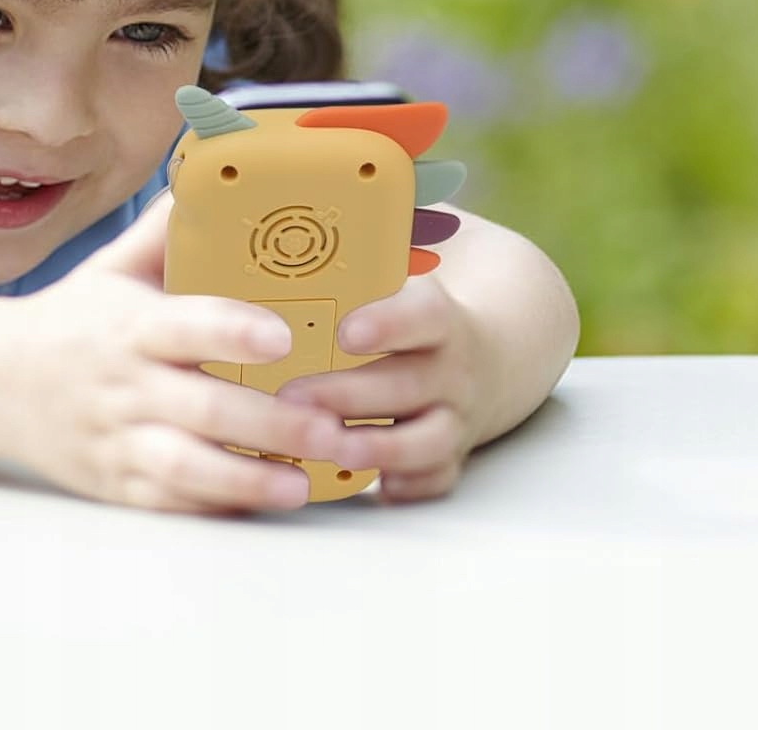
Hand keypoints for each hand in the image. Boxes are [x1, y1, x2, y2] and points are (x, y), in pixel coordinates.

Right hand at [0, 189, 371, 515]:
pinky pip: (169, 503)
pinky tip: (263, 503)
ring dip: (249, 479)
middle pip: (203, 410)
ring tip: (304, 484)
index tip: (283, 336)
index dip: (233, 332)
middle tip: (333, 429)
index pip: (185, 326)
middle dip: (273, 424)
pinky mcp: (117, 484)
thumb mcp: (111, 267)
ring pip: (188, 468)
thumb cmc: (73, 320)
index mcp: (130, 325)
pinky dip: (215, 507)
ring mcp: (119, 440)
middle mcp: (125, 385)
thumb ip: (166, 230)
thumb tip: (214, 175)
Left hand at [273, 274, 483, 503]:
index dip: (386, 324)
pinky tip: (369, 483)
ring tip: (327, 448)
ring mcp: (456, 417)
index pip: (422, 316)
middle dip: (347, 396)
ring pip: (427, 439)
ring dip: (377, 447)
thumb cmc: (415, 322)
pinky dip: (407, 486)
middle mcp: (452, 370)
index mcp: (438, 319)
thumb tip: (270, 272)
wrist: (487, 359)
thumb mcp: (398, 287)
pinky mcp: (454, 455)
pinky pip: (437, 479)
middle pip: (407, 385)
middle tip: (291, 398)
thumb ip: (354, 283)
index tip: (344, 332)